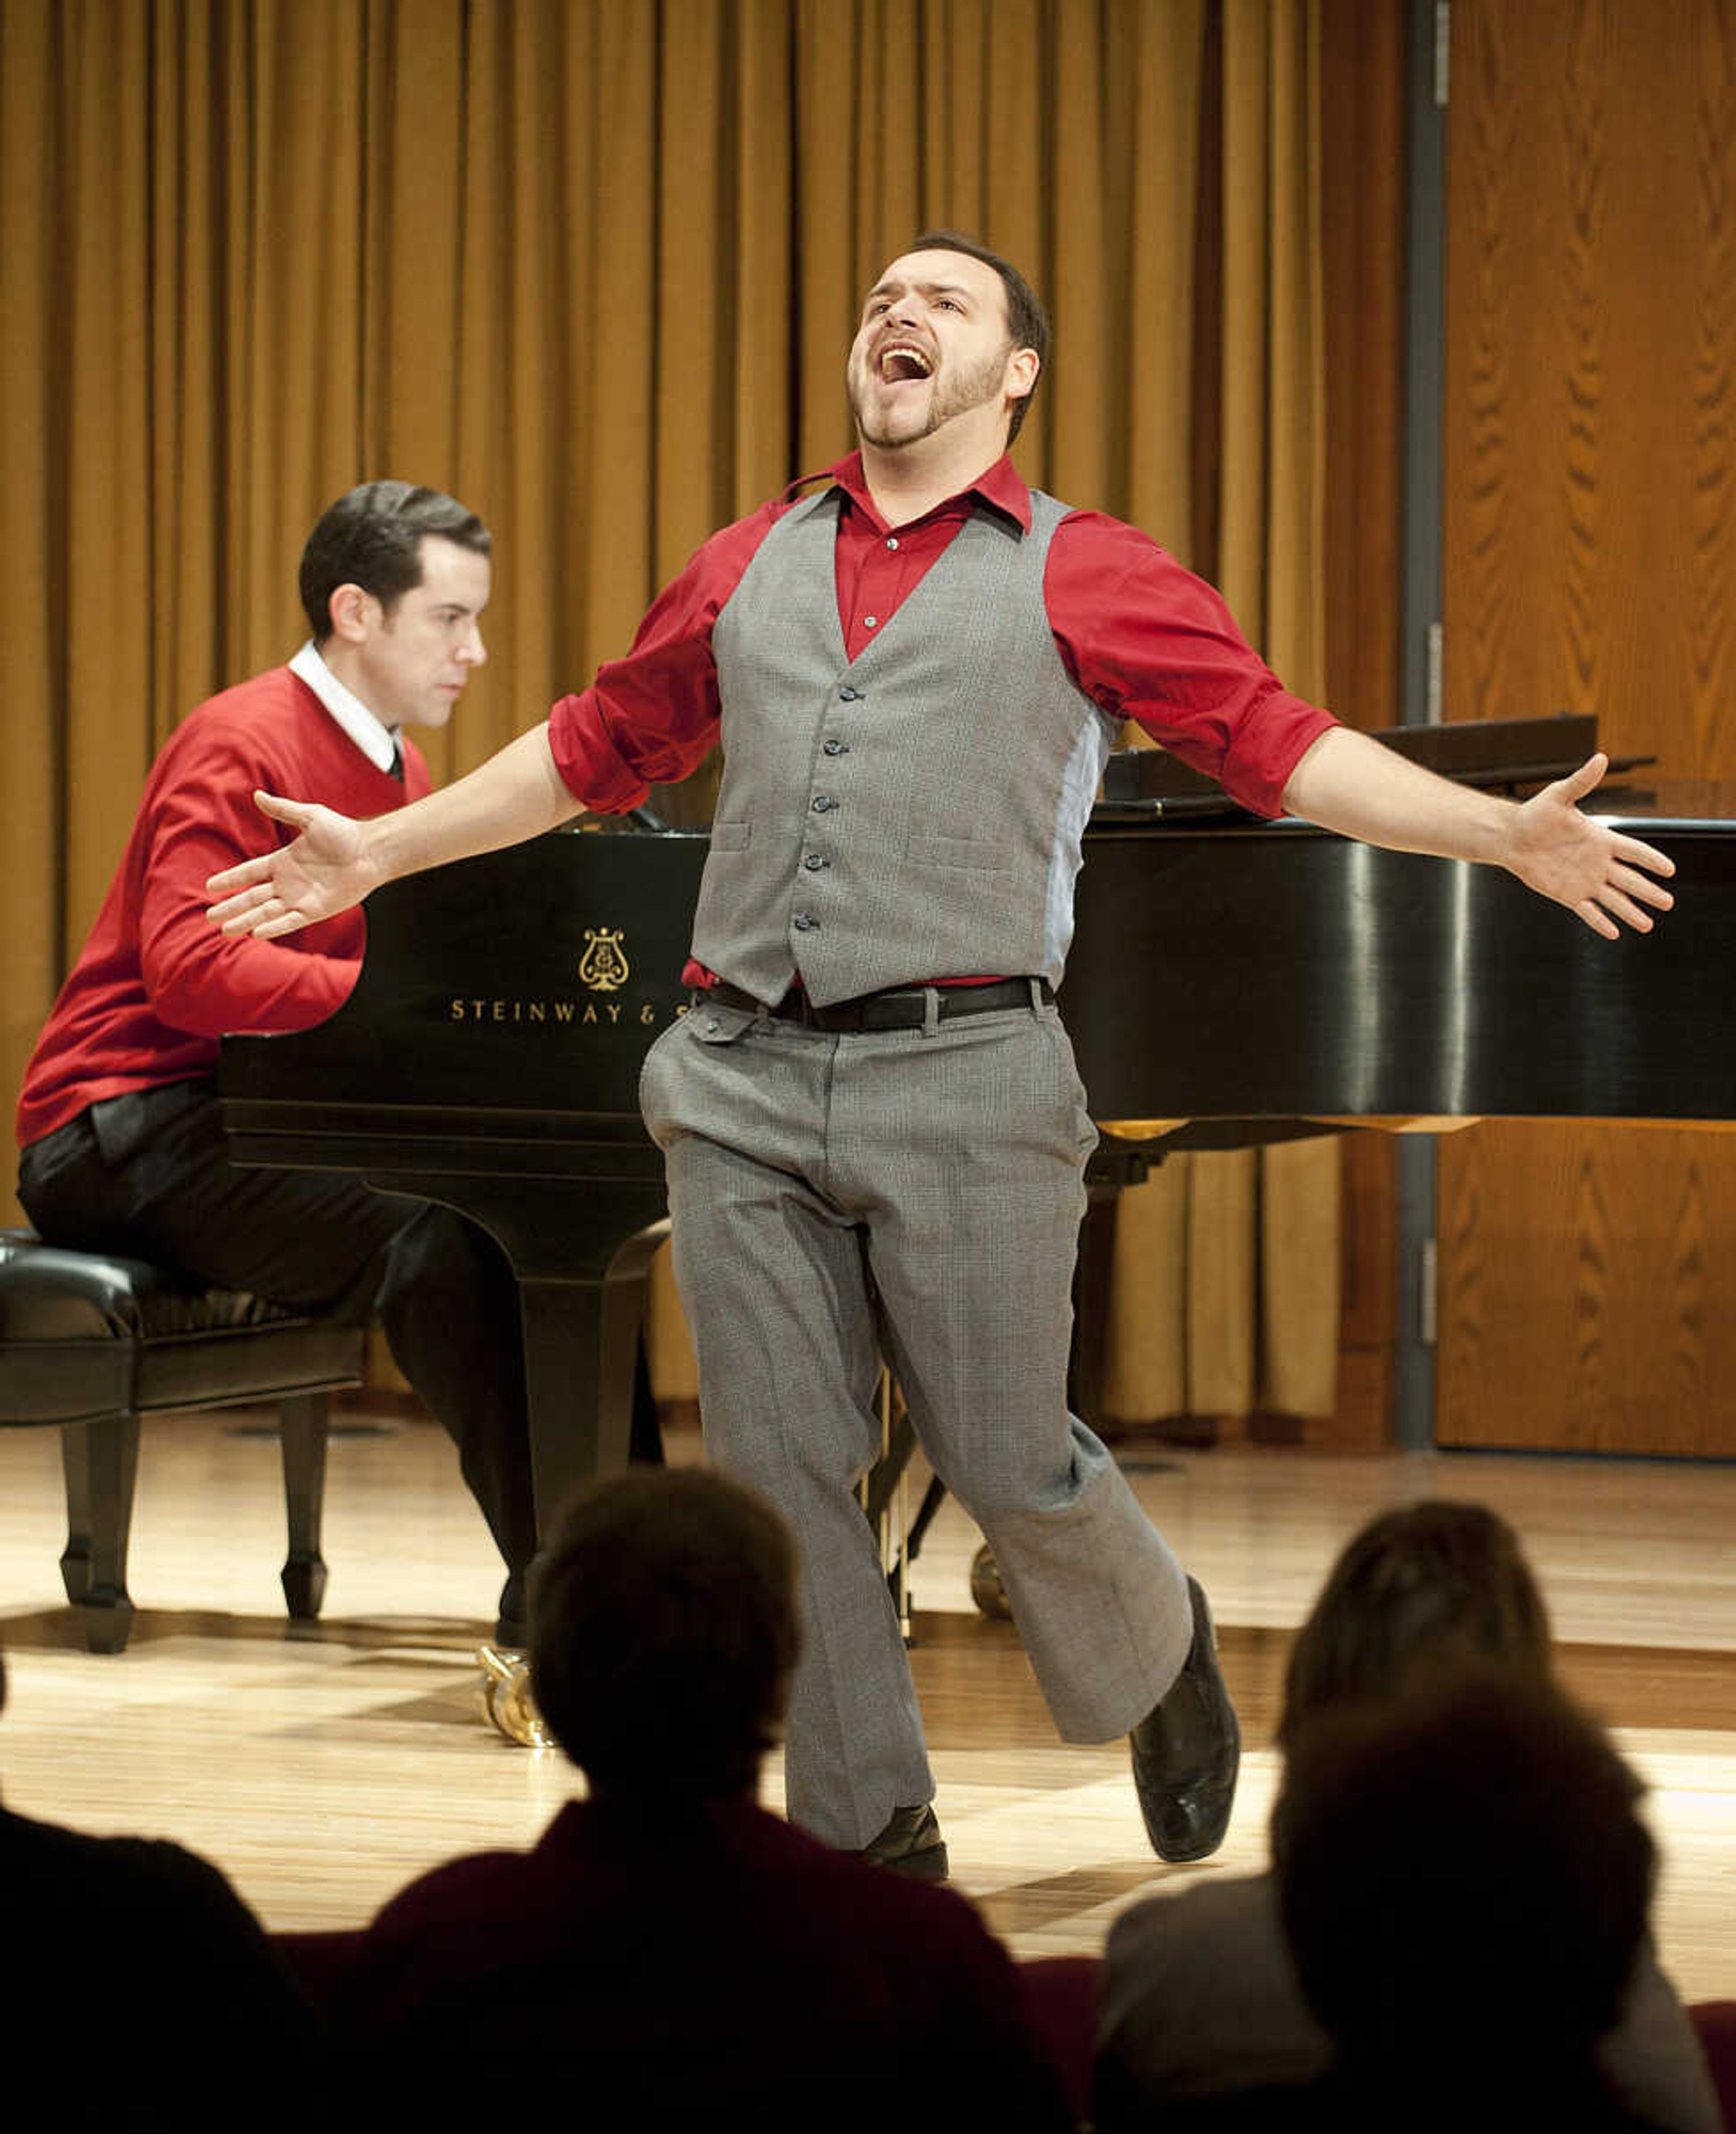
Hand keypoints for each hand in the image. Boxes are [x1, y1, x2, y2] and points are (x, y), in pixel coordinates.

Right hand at [205, 792, 380, 938]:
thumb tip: (257, 794)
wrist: (370, 850)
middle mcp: (287, 883)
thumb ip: (283, 809)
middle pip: (252, 897)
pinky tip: (257, 933)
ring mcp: (300, 898)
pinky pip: (291, 921)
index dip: (231, 879)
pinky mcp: (315, 910)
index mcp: (282, 862)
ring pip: (266, 913)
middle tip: (209, 917)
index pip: (249, 872)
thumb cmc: (344, 832)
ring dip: (246, 921)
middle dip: (231, 907)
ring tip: (225, 930)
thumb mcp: (311, 816)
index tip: (210, 887)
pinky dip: (274, 927)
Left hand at [1503, 754, 1675, 938]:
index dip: (1651, 860)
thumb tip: (1600, 757)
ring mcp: (1585, 880)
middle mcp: (1598, 862)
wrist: (1511, 837)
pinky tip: (1615, 933)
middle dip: (1648, 891)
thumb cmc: (1536, 814)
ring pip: (1613, 899)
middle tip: (1668, 902)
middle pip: (1630, 880)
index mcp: (1601, 839)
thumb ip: (1581, 782)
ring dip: (1630, 912)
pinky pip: (1588, 911)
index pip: (1633, 851)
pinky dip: (1600, 922)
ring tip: (1648, 925)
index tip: (1670, 869)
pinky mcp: (1568, 895)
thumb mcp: (1559, 796)